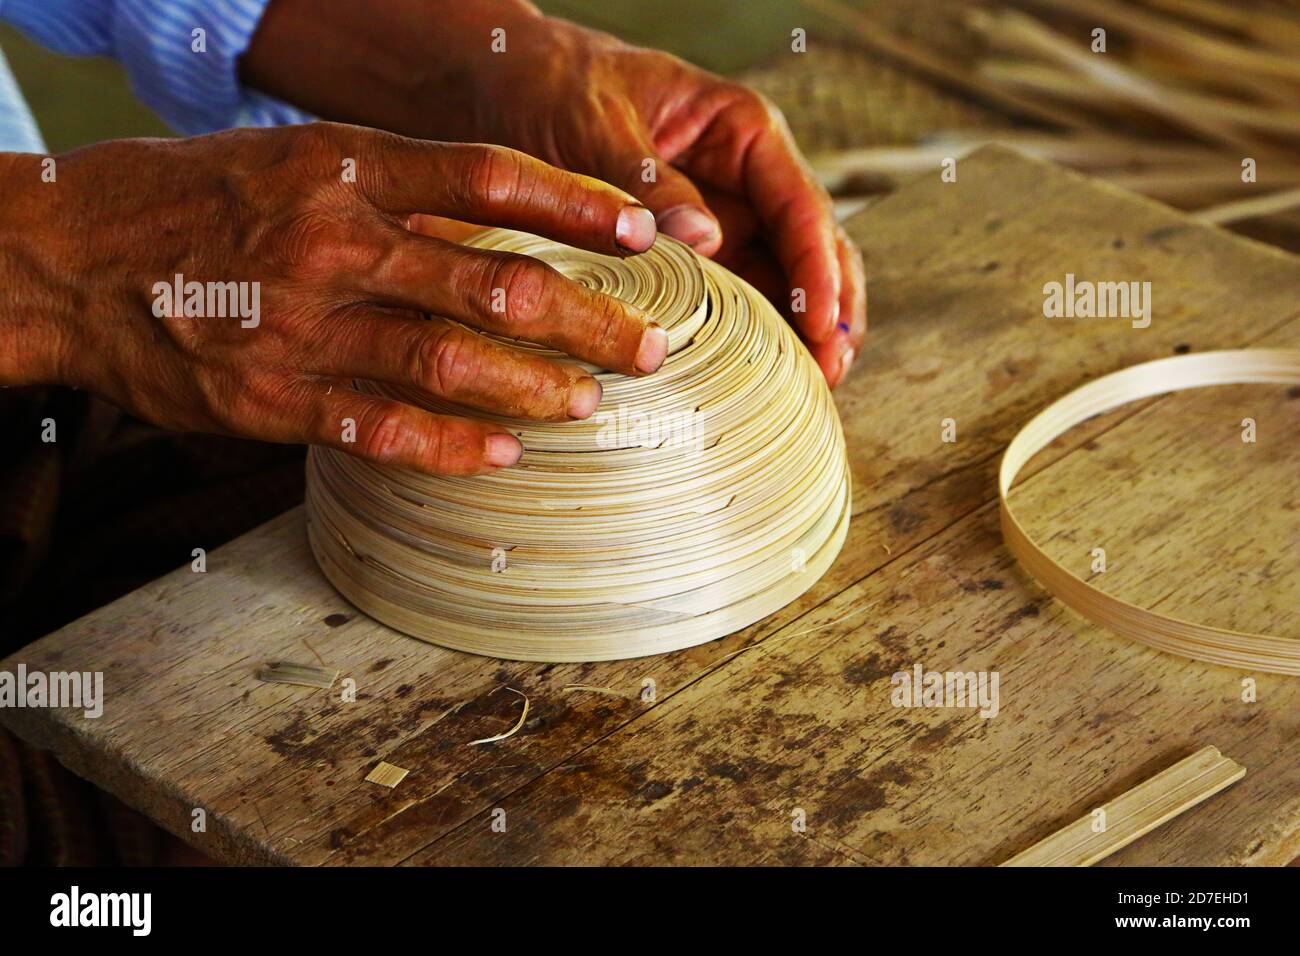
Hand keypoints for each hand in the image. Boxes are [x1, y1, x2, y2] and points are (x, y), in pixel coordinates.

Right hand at [0, 123, 666, 473]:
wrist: (70, 256)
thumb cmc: (198, 202)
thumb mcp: (295, 162)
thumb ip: (392, 195)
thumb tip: (497, 229)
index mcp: (347, 169)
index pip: (490, 178)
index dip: (578, 205)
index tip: (647, 232)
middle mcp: (335, 242)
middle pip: (494, 281)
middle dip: (588, 319)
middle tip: (649, 348)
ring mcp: (303, 325)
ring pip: (450, 360)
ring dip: (535, 386)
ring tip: (591, 403)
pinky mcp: (270, 399)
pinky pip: (380, 429)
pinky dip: (450, 446)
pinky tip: (504, 454)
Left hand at [242, 0, 865, 386]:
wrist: (502, 86)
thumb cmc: (552, 87)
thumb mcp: (593, 126)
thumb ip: (647, 180)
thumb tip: (706, 241)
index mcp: (739, 132)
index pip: (802, 207)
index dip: (820, 273)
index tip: (822, 330)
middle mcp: (741, 179)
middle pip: (811, 250)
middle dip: (829, 312)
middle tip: (827, 374)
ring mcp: (718, 219)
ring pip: (781, 282)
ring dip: (799, 334)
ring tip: (809, 389)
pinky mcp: (686, 256)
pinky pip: (730, 299)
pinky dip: (749, 338)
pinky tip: (754, 379)